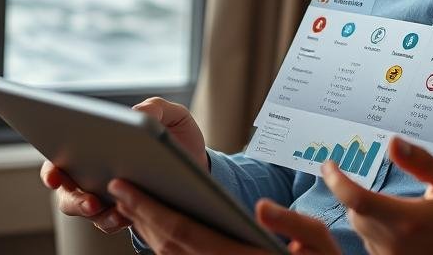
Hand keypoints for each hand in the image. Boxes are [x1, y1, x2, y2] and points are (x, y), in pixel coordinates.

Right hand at [40, 97, 207, 232]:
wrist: (200, 163)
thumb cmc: (176, 135)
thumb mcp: (171, 116)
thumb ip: (155, 108)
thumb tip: (136, 114)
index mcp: (95, 146)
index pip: (62, 159)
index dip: (52, 170)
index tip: (54, 177)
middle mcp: (94, 174)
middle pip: (68, 192)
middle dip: (75, 199)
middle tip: (91, 201)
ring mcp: (107, 196)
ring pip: (88, 212)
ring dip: (97, 215)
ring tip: (115, 213)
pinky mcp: (125, 213)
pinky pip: (112, 223)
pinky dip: (118, 221)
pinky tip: (130, 217)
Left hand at [108, 179, 340, 254]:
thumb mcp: (317, 242)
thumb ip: (292, 223)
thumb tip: (263, 207)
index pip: (180, 231)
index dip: (148, 208)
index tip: (124, 186)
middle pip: (165, 243)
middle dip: (138, 212)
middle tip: (116, 185)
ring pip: (167, 254)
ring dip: (144, 227)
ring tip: (128, 198)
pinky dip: (160, 240)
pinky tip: (153, 221)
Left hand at [320, 137, 432, 254]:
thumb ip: (422, 162)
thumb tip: (393, 143)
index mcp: (409, 218)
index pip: (357, 199)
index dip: (336, 181)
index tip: (329, 165)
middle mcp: (395, 242)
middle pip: (356, 212)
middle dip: (358, 194)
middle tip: (371, 182)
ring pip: (362, 228)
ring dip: (369, 213)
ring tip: (401, 209)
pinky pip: (371, 243)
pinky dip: (378, 230)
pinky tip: (402, 227)